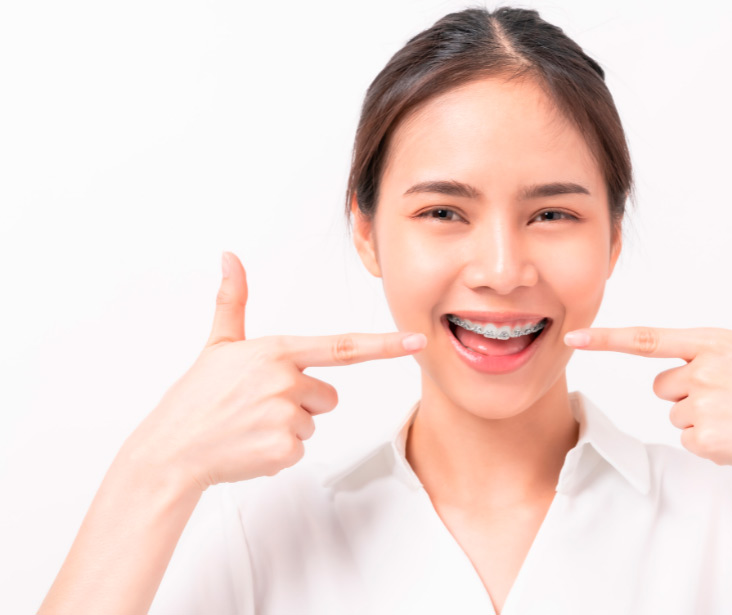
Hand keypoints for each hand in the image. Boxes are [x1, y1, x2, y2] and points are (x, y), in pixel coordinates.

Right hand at [123, 251, 426, 491]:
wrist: (170, 449)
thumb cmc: (196, 397)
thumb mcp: (218, 344)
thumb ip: (233, 300)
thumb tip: (229, 257)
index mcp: (276, 351)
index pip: (343, 346)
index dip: (385, 345)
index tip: (417, 341)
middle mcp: (286, 381)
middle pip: (328, 395)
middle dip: (302, 402)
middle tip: (260, 406)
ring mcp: (286, 416)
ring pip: (314, 423)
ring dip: (290, 428)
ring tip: (251, 425)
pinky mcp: (284, 449)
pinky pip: (301, 449)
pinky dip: (279, 452)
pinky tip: (251, 446)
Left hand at [563, 240, 731, 477]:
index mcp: (713, 342)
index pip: (646, 339)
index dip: (606, 338)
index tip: (574, 337)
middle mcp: (703, 371)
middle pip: (663, 385)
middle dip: (688, 392)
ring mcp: (702, 406)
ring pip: (676, 413)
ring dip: (700, 418)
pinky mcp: (704, 439)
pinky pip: (688, 439)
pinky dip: (709, 443)